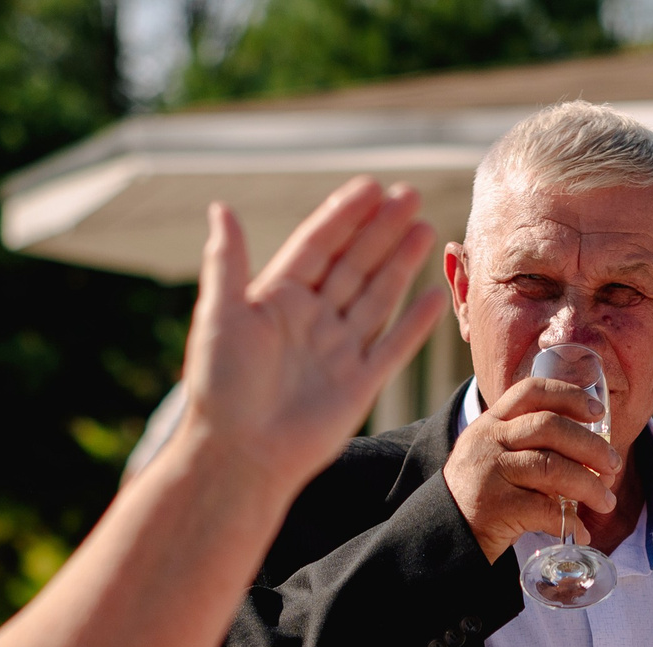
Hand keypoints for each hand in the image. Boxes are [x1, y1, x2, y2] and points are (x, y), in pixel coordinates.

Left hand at [175, 177, 447, 493]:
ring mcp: (337, 351)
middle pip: (353, 264)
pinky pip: (392, 347)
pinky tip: (432, 296)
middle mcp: (311, 320)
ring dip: (399, 263)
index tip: (370, 187)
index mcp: (277, 299)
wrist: (241, 454)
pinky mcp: (359, 385)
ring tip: (423, 228)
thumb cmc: (221, 387)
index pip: (318, 245)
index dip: (344, 216)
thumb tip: (221, 208)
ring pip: (376, 297)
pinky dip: (414, 324)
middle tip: (408, 195)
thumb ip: (227, 261)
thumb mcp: (219, 315)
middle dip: (381, 230)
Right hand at [444, 373, 622, 562]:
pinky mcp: (495, 508)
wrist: (442, 533)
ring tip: (606, 501)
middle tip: (613, 465)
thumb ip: (529, 446)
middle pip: (549, 427)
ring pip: (552, 468)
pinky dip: (569, 522)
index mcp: (491, 424)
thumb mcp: (494, 457)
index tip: (597, 411)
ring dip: (589, 485)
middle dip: (591, 445)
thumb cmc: (480, 494)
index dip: (568, 395)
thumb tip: (592, 451)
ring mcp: (490, 473)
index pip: (531, 392)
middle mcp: (489, 442)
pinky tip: (581, 531)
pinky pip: (544, 511)